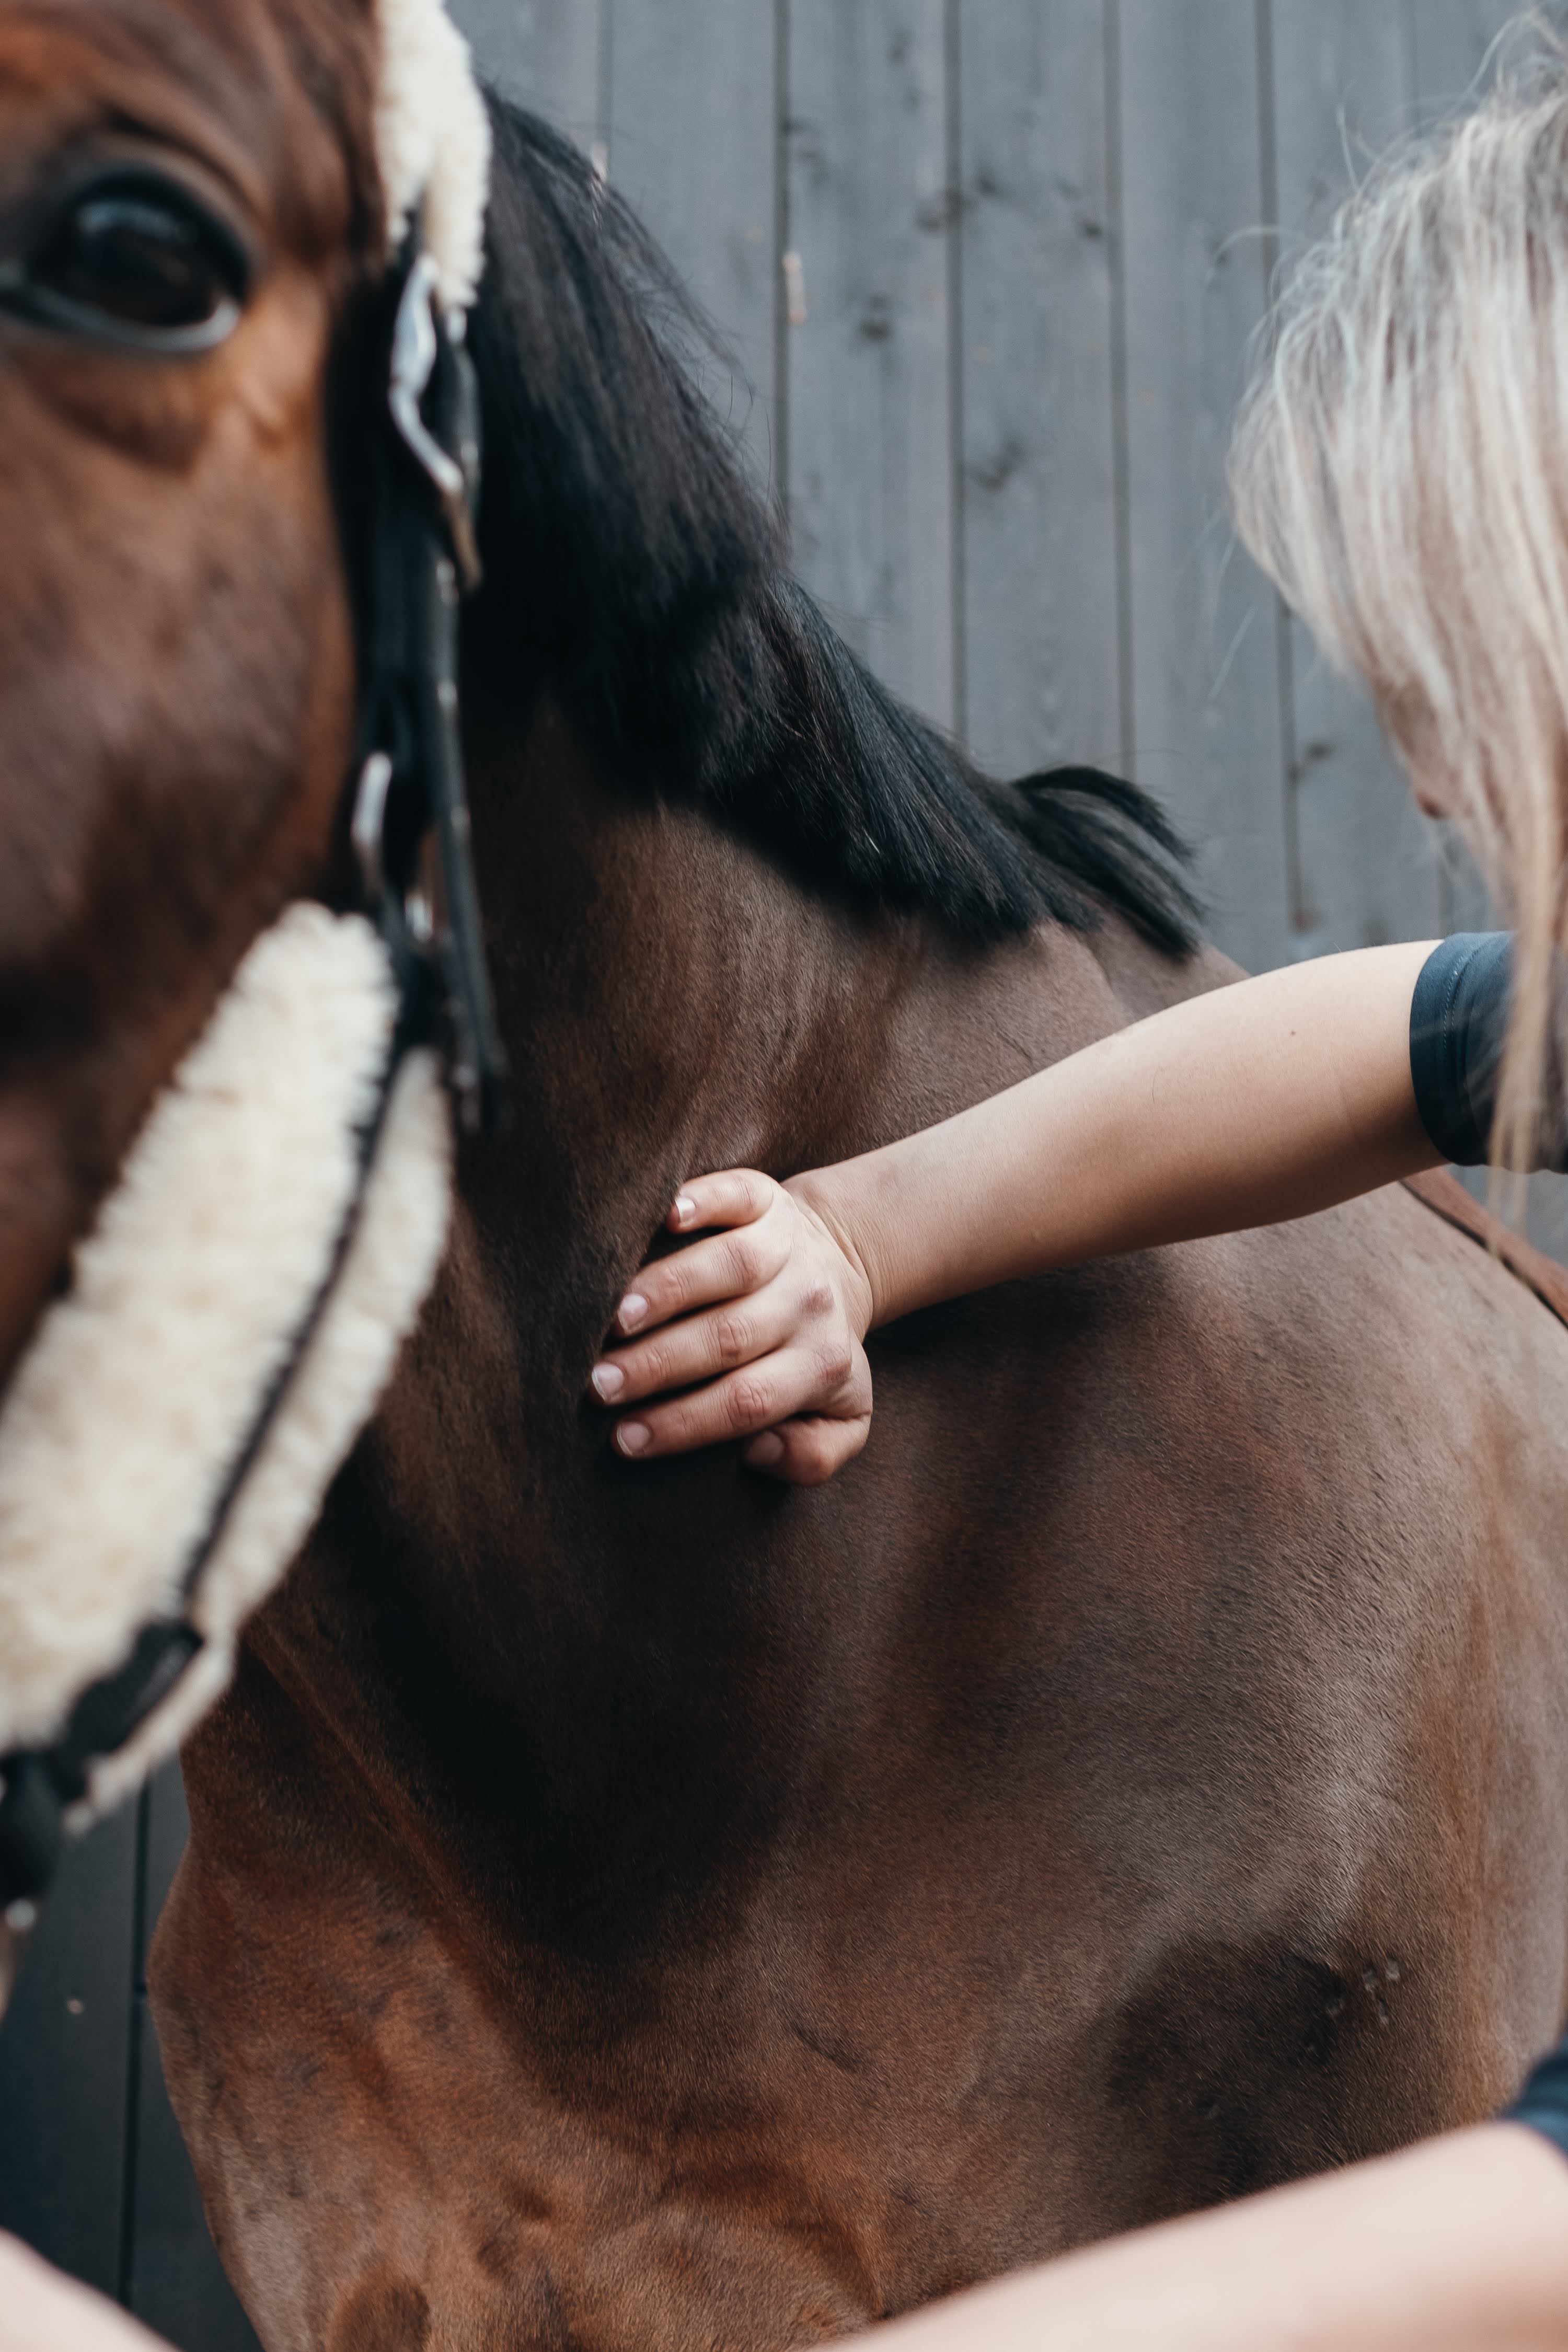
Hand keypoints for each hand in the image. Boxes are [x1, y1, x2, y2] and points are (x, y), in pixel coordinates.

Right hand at [588, 1171, 874, 1483]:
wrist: (839, 1263)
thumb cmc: (815, 1354)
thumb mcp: (843, 1419)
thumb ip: (813, 1455)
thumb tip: (758, 1451)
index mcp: (822, 1364)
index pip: (747, 1401)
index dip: (684, 1423)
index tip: (623, 1440)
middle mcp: (807, 1304)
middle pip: (729, 1337)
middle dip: (658, 1365)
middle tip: (598, 1384)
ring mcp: (787, 1246)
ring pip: (729, 1267)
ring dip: (668, 1292)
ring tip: (613, 1320)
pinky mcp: (766, 1199)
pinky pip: (737, 1195)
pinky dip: (704, 1200)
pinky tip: (665, 1215)